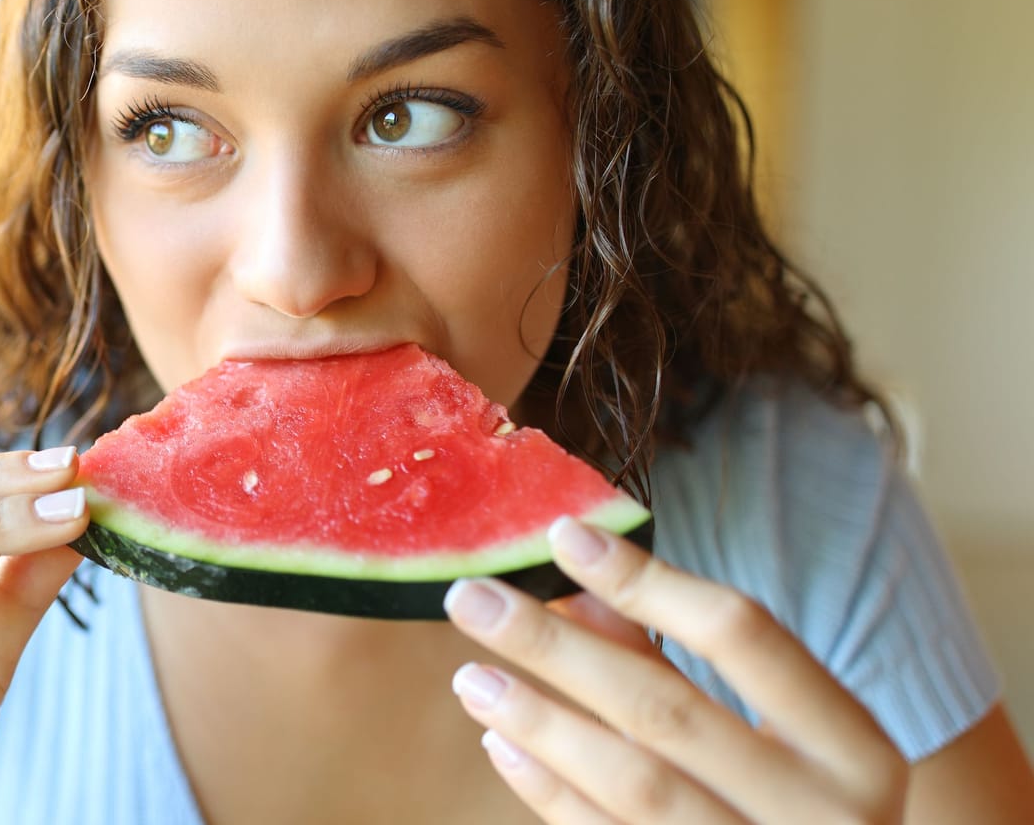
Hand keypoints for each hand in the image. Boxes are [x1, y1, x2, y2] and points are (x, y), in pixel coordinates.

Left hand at [443, 516, 907, 823]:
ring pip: (633, 783)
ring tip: (472, 675)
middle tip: (473, 597)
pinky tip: (501, 743)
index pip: (743, 636)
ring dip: (540, 721)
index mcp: (857, 754)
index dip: (649, 580)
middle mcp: (821, 817)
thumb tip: (577, 588)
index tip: (563, 534)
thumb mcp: (775, 740)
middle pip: (667, 709)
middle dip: (558, 647)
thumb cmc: (796, 815)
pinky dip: (549, 790)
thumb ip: (676, 664)